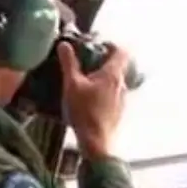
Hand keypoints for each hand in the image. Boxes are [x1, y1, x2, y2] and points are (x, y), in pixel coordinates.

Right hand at [57, 41, 128, 159]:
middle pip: (117, 66)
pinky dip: (103, 92)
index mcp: (113, 75)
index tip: (97, 45)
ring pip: (114, 81)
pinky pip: (112, 95)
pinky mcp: (119, 112)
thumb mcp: (72, 85)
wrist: (96, 143)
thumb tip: (64, 44)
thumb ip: (69, 63)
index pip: (122, 51)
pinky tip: (88, 100)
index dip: (111, 44)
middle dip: (102, 61)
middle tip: (85, 63)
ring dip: (101, 78)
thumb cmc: (84, 112)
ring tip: (84, 82)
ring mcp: (122, 99)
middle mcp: (122, 85)